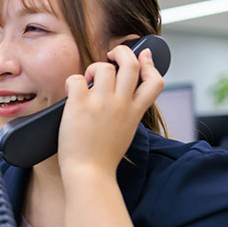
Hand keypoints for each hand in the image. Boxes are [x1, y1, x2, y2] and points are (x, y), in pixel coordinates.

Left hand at [58, 45, 164, 180]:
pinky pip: (76, 79)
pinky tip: (72, 92)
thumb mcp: (126, 132)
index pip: (156, 81)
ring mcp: (102, 104)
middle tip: (111, 55)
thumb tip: (122, 95)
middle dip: (122, 52)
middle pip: (131, 64)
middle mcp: (122, 104)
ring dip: (95, 69)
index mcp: (135, 112)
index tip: (143, 56)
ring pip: (105, 67)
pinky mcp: (81, 105)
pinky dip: (72, 81)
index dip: (151, 64)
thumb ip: (128, 112)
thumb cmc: (103, 158)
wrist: (90, 174)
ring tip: (88, 81)